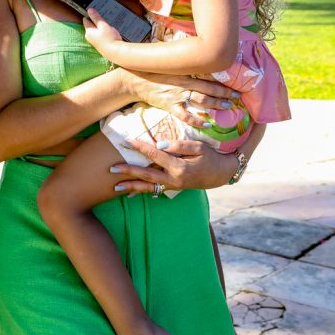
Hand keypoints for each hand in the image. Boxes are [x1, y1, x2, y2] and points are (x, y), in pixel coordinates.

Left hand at [82, 7, 122, 54]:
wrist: (115, 52)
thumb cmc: (110, 39)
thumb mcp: (103, 25)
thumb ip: (96, 18)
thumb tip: (89, 10)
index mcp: (88, 31)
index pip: (86, 20)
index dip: (90, 15)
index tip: (95, 11)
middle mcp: (89, 37)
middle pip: (90, 25)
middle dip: (96, 21)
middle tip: (103, 18)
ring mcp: (94, 41)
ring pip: (95, 30)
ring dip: (100, 27)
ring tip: (107, 26)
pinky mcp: (99, 44)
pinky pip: (99, 35)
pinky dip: (103, 32)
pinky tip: (109, 32)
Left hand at [110, 138, 235, 193]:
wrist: (222, 174)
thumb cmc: (211, 157)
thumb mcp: (199, 147)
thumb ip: (179, 145)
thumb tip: (158, 145)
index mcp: (179, 167)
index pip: (155, 155)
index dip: (140, 147)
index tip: (127, 141)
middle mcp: (174, 179)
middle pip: (147, 175)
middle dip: (128, 172)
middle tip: (112, 169)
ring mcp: (173, 186)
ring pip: (148, 186)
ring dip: (131, 186)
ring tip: (115, 187)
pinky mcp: (173, 188)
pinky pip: (154, 191)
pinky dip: (142, 191)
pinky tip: (129, 193)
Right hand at [123, 70, 237, 128]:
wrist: (133, 80)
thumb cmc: (151, 71)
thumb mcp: (167, 64)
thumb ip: (182, 66)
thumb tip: (195, 62)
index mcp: (184, 73)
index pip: (207, 77)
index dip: (222, 82)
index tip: (235, 85)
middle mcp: (183, 83)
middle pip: (208, 89)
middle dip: (224, 93)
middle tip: (237, 97)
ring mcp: (176, 95)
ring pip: (201, 100)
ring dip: (216, 104)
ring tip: (228, 107)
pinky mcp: (169, 105)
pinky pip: (185, 115)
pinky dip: (197, 120)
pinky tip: (208, 124)